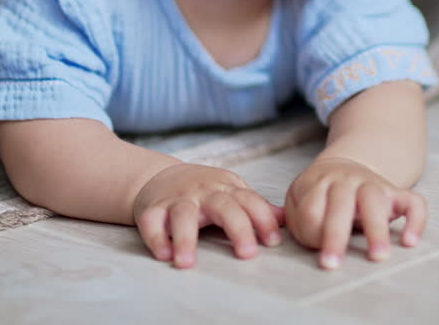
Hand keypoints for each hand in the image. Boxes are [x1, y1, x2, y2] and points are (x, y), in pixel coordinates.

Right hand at [133, 162, 283, 268]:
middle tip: (247, 254)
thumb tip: (286, 219)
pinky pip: (152, 221)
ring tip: (187, 262)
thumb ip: (256, 206)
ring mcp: (178, 199)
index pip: (250, 201)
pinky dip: (156, 237)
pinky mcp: (152, 208)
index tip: (273, 241)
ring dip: (185, 238)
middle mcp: (204, 192)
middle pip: (224, 206)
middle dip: (238, 228)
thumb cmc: (202, 190)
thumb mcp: (231, 191)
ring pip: (183, 214)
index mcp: (227, 188)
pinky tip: (163, 254)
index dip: (263, 219)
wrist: (159, 176)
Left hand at [285, 156, 426, 269]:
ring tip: (378, 257)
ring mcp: (373, 184)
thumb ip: (303, 220)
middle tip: (332, 264)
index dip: (311, 231)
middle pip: (341, 202)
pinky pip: (414, 202)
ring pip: (375, 199)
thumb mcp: (298, 203)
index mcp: (318, 182)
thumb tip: (319, 240)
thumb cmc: (318, 196)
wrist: (342, 168)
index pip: (311, 207)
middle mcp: (346, 179)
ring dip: (376, 229)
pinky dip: (416, 220)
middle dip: (336, 235)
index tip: (316, 252)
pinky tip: (409, 242)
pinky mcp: (396, 194)